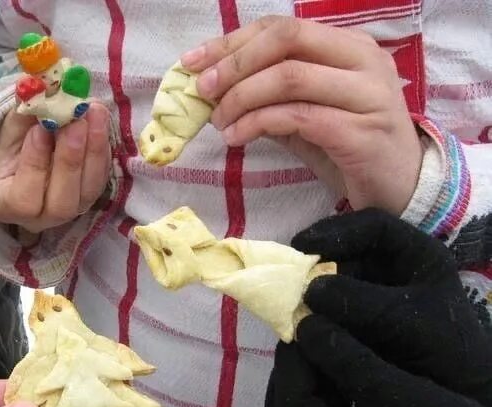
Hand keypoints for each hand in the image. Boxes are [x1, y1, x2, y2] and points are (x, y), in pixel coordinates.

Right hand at [0, 103, 110, 233]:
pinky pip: (102, 176)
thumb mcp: (9, 128)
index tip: (39, 129)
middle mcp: (43, 217)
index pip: (24, 199)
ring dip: (94, 149)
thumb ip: (22, 113)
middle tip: (75, 120)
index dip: (34, 165)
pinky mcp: (93, 194)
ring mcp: (73, 209)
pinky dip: (103, 147)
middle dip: (70, 159)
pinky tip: (99, 119)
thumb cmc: (14, 144)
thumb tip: (37, 86)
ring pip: (88, 191)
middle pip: (62, 203)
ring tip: (93, 111)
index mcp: (9, 206)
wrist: (32, 150)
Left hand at [181, 16, 421, 213]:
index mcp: (349, 47)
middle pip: (287, 40)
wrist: (400, 190)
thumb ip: (271, 98)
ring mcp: (367, 94)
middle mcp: (363, 61)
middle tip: (203, 89)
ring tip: (218, 122)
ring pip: (289, 77)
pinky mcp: (360, 132)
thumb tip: (215, 88)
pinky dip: (257, 124)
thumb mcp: (305, 117)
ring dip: (241, 98)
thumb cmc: (349, 148)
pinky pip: (296, 117)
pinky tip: (236, 137)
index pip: (283, 28)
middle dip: (235, 62)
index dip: (233, 41)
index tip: (193, 61)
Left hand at [264, 315, 491, 406]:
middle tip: (303, 337)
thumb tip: (305, 325)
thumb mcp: (395, 392)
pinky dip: (322, 395)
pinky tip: (336, 367)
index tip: (300, 324)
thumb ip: (346, 359)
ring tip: (317, 346)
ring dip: (303, 384)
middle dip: (289, 375)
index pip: (291, 403)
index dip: (292, 360)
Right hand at [292, 209, 491, 406]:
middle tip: (288, 272)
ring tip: (289, 297)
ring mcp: (377, 295)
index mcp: (418, 256)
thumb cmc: (445, 352)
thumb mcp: (406, 321)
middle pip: (348, 250)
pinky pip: (333, 306)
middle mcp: (396, 270)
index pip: (373, 226)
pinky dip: (314, 310)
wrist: (459, 396)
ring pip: (336, 278)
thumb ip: (359, 302)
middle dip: (316, 260)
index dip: (336, 230)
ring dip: (312, 286)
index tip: (303, 246)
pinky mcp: (361, 320)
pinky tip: (300, 319)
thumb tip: (308, 289)